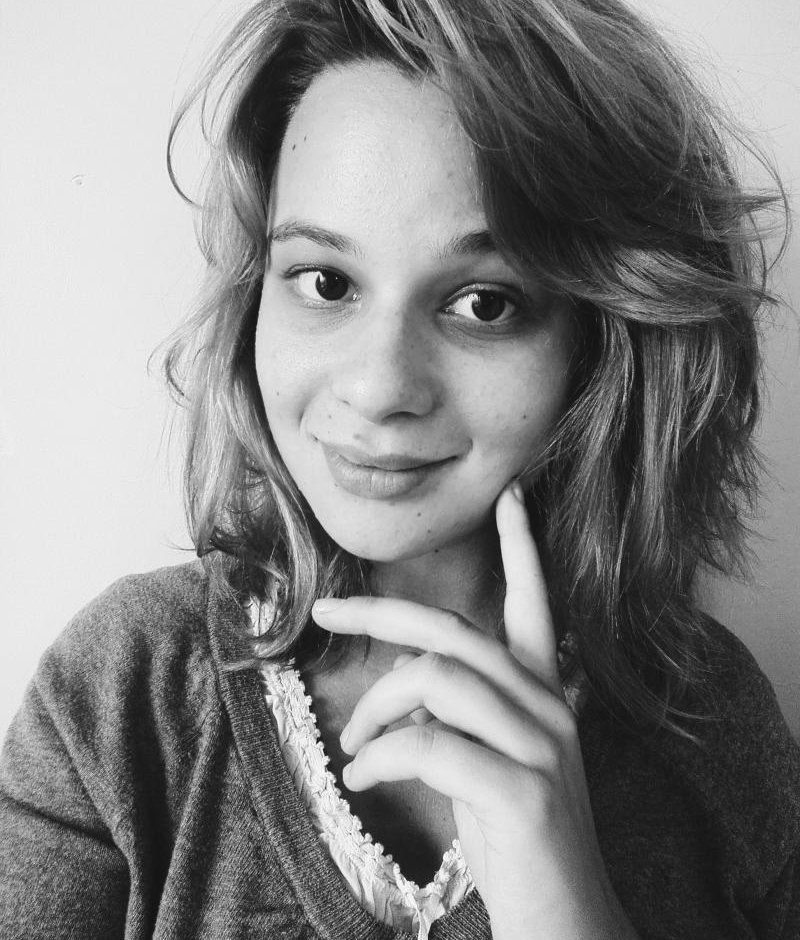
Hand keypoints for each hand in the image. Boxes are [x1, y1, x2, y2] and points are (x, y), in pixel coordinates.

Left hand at [311, 482, 637, 939]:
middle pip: (453, 633)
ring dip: (375, 709)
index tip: (510, 493)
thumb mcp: (485, 757)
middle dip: (382, 614)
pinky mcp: (523, 793)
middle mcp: (549, 707)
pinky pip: (429, 746)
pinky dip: (381, 758)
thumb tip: (399, 682)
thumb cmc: (514, 834)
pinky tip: (363, 780)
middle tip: (329, 610)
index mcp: (544, 693)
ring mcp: (541, 748)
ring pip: (435, 681)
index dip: (523, 547)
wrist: (565, 921)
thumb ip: (455, 708)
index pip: (535, 604)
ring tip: (355, 748)